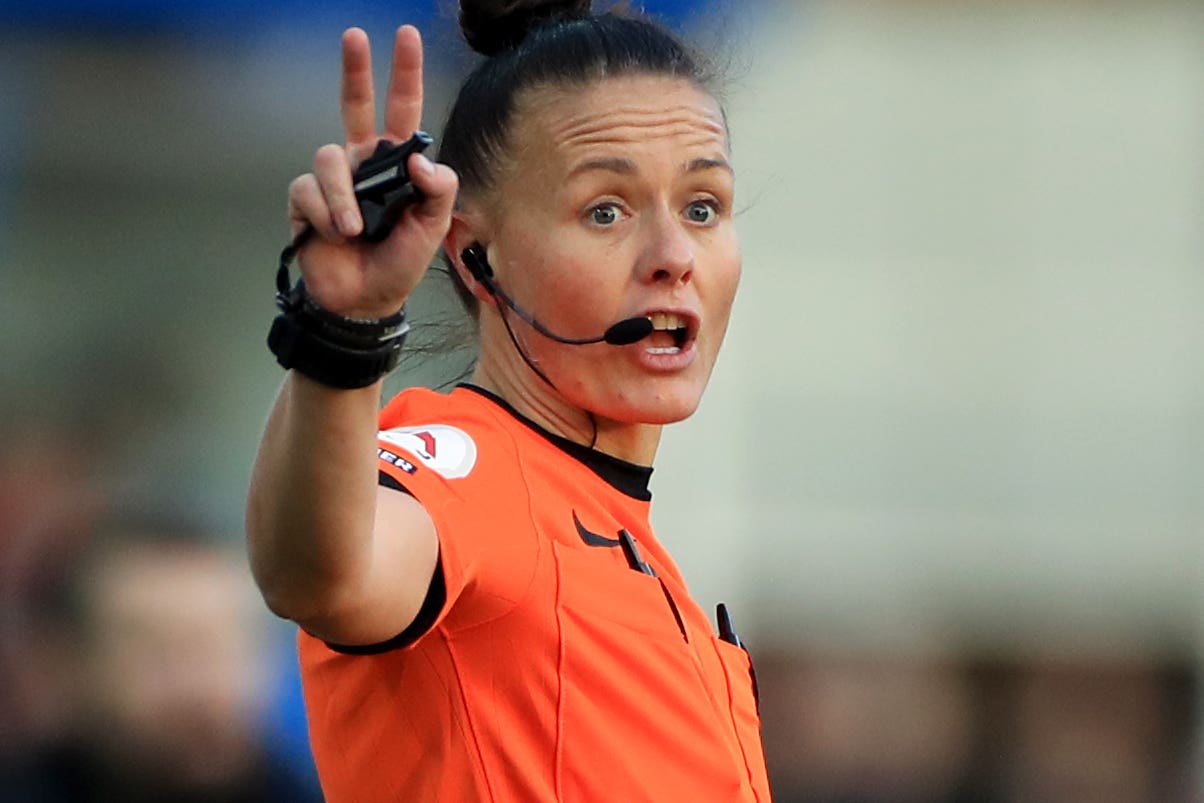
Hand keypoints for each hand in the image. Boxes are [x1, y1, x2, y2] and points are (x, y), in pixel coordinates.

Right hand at [287, 26, 457, 318]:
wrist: (364, 301)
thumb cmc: (399, 263)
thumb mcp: (433, 228)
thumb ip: (439, 191)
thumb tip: (422, 159)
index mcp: (396, 164)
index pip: (402, 111)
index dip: (404, 74)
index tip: (406, 35)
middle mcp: (363, 163)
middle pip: (354, 105)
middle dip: (355, 70)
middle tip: (355, 35)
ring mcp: (333, 180)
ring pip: (330, 157)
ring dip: (343, 197)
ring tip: (355, 230)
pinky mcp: (305, 199)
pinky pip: (309, 189)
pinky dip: (325, 213)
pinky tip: (335, 235)